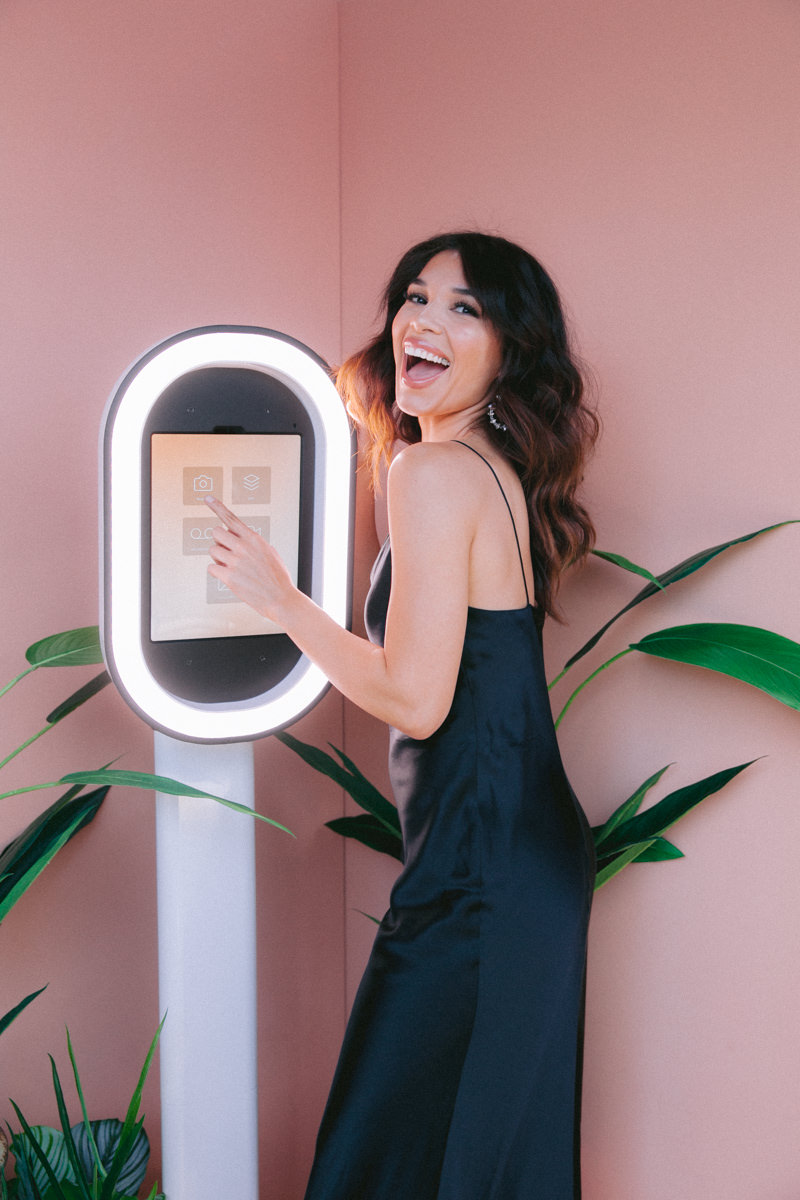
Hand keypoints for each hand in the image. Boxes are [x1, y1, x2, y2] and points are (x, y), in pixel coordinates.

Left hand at [204, 495, 294, 623]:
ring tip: (232, 567)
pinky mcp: (229, 577)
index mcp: (253, 538)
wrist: (281, 599)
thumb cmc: (276, 577)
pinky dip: (217, 572)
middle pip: (216, 532)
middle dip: (219, 541)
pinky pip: (211, 568)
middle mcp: (243, 547)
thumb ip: (251, 542)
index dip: (217, 507)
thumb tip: (234, 535)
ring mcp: (235, 561)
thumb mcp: (269, 552)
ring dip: (218, 558)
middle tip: (227, 552)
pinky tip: (229, 577)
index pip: (231, 518)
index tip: (207, 498)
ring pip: (212, 550)